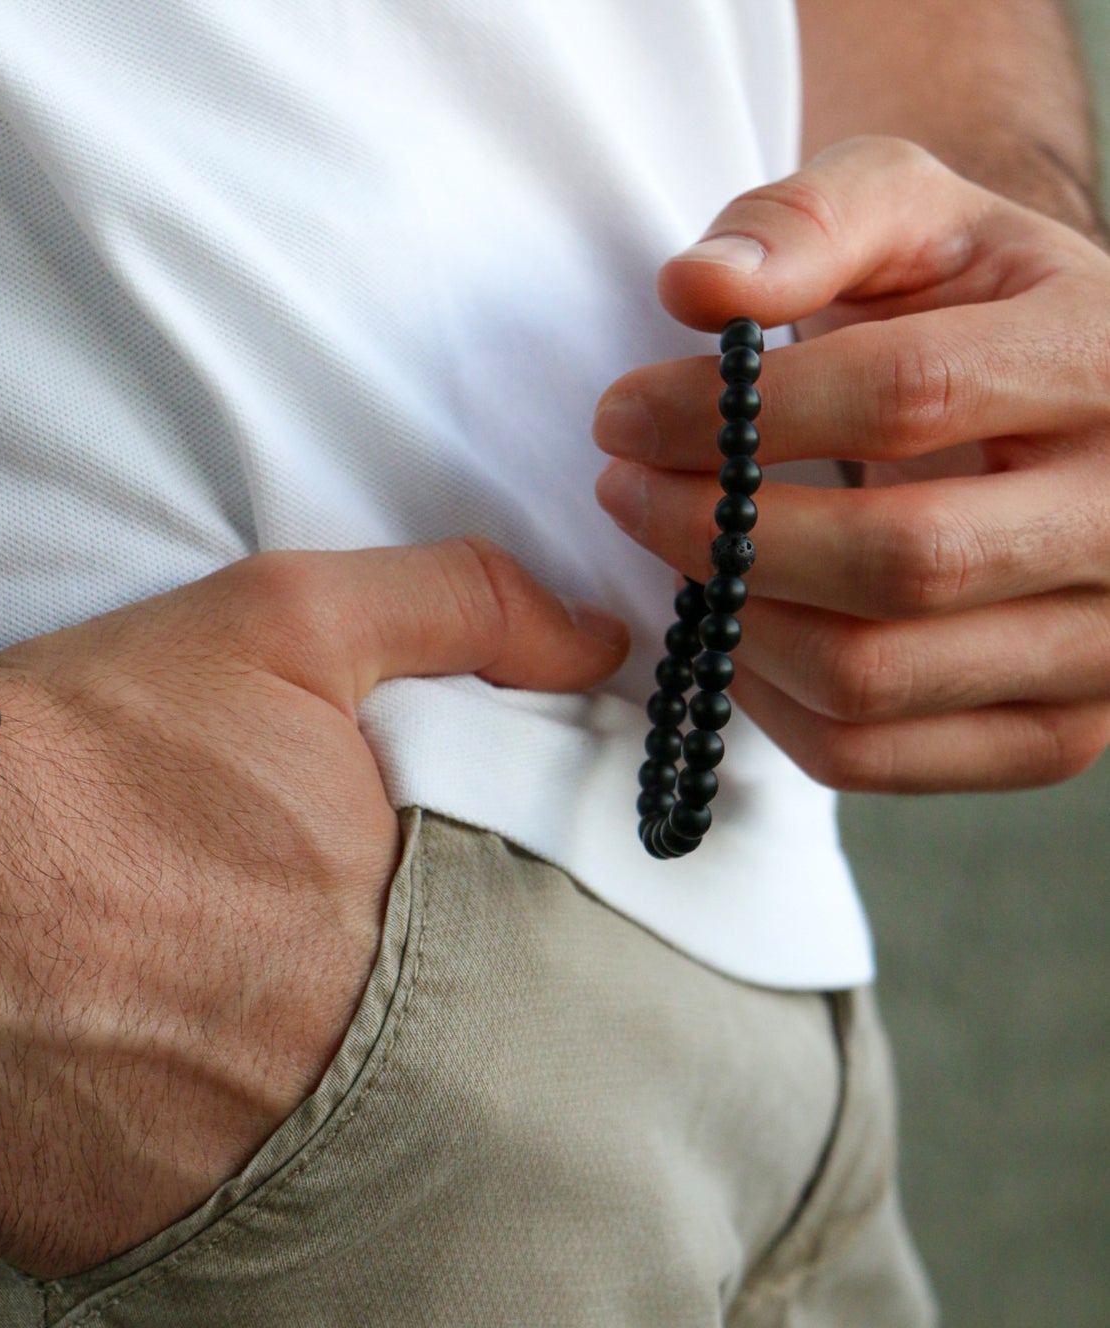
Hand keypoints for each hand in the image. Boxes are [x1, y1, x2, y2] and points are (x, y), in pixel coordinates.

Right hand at [0, 538, 626, 1276]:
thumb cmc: (96, 739)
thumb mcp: (292, 623)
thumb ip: (462, 612)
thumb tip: (599, 644)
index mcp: (403, 934)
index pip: (510, 960)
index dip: (458, 926)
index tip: (388, 900)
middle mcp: (339, 1068)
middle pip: (415, 1059)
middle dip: (362, 1006)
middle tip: (270, 950)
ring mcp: (234, 1166)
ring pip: (313, 1144)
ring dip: (277, 1083)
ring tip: (200, 1008)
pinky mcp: (123, 1231)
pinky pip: (194, 1206)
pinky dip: (181, 1148)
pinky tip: (133, 1075)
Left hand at [593, 135, 1109, 792]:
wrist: (1057, 407)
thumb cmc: (963, 305)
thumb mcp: (908, 218)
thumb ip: (808, 223)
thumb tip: (695, 286)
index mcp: (1107, 360)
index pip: (908, 397)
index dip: (734, 416)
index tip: (620, 417)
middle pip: (898, 558)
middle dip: (720, 531)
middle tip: (623, 492)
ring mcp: (1106, 648)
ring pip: (871, 675)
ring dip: (730, 621)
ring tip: (676, 553)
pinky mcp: (1055, 734)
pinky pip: (869, 755)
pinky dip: (764, 706)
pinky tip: (729, 632)